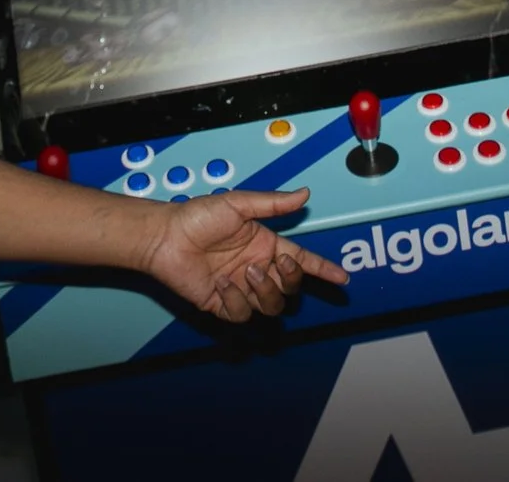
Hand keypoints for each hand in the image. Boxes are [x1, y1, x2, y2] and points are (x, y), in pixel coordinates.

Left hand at [137, 187, 348, 322]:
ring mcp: (240, 288)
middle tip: (277, 264)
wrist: (166, 237)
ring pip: (271, 305)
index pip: (301, 260)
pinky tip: (222, 283)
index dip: (322, 269)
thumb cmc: (197, 217)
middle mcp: (256, 268)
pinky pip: (241, 313)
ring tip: (246, 273)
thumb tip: (304, 194)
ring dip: (264, 291)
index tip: (342, 277)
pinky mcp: (223, 304)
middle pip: (290, 287)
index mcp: (265, 245)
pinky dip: (235, 300)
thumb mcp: (239, 204)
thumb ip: (273, 203)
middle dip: (291, 279)